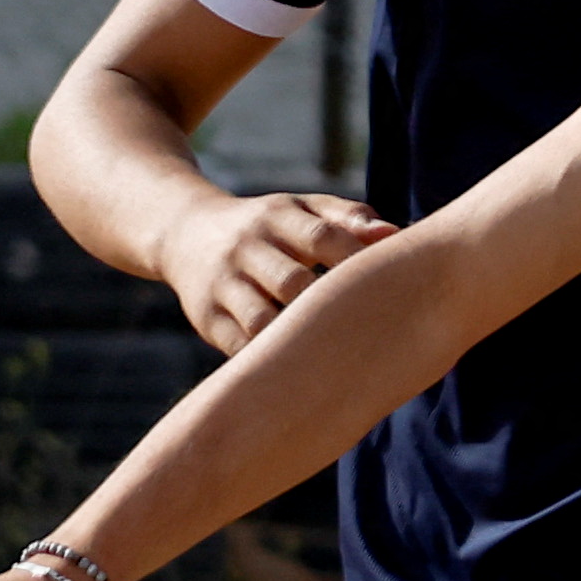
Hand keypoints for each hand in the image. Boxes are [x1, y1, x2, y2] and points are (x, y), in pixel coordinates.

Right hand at [157, 187, 397, 355]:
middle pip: (291, 282)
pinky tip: (306, 369)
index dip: (358, 260)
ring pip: (260, 319)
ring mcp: (222, 284)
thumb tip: (395, 234)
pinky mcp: (206, 317)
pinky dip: (270, 359)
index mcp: (277, 218)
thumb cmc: (270, 227)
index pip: (322, 237)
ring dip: (297, 339)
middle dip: (329, 307)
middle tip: (372, 332)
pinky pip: (239, 346)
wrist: (185, 233)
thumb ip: (349, 218)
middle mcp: (245, 248)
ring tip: (339, 357)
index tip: (394, 285)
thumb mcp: (301, 210)